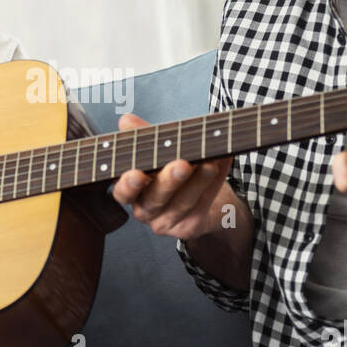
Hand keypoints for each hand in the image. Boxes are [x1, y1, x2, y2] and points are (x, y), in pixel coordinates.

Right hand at [110, 112, 240, 240]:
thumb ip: (142, 137)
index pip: (123, 193)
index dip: (128, 185)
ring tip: (211, 162)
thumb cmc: (170, 171)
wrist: (197, 198)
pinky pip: (204, 203)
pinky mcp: (190, 226)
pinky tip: (223, 162)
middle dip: (169, 180)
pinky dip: (215, 182)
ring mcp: (168, 222)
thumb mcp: (155, 151)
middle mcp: (146, 211)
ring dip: (199, 180)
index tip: (136, 174)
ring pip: (183, 201)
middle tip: (182, 164)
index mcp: (132, 193)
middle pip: (155, 198)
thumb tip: (126, 121)